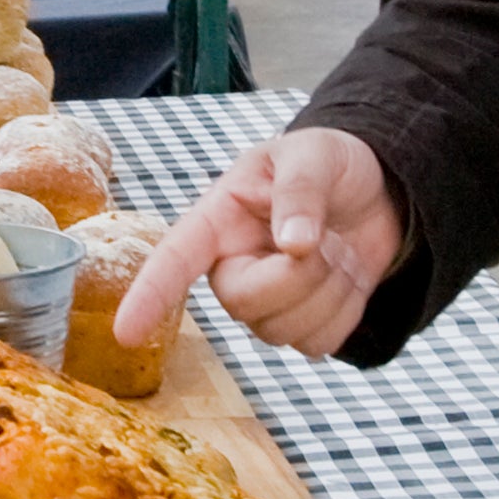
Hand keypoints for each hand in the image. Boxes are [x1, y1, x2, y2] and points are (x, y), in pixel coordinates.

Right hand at [112, 128, 408, 362]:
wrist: (374, 190)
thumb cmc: (326, 163)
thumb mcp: (312, 155)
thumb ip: (300, 192)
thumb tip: (294, 245)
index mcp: (219, 220)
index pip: (174, 260)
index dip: (149, 295)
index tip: (124, 332)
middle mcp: (232, 268)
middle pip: (243, 304)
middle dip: (298, 276)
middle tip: (327, 240)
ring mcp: (266, 303)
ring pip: (285, 332)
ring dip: (330, 289)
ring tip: (337, 247)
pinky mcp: (302, 325)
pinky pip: (321, 344)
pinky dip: (348, 310)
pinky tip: (346, 275)